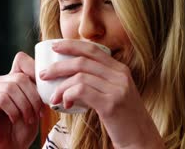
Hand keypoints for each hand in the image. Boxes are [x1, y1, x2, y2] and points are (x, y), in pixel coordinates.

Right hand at [0, 52, 42, 148]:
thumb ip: (38, 89)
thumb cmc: (24, 128)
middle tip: (38, 113)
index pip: (21, 59)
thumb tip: (47, 76)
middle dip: (33, 97)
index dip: (34, 69)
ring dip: (25, 106)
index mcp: (12, 78)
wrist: (10, 148)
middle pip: (20, 77)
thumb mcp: (36, 105)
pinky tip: (15, 119)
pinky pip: (2, 99)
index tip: (45, 89)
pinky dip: (13, 111)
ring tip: (28, 119)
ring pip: (11, 87)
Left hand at [40, 40, 163, 148]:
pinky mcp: (111, 103)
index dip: (71, 45)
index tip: (54, 47)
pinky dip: (68, 95)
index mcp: (120, 69)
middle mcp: (120, 75)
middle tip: (43, 74)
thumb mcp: (112, 93)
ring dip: (61, 87)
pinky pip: (81, 91)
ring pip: (79, 77)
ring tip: (54, 97)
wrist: (140, 139)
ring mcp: (117, 88)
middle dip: (58, 66)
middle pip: (82, 61)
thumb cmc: (121, 118)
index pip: (92, 49)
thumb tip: (67, 77)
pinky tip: (65, 104)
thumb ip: (97, 82)